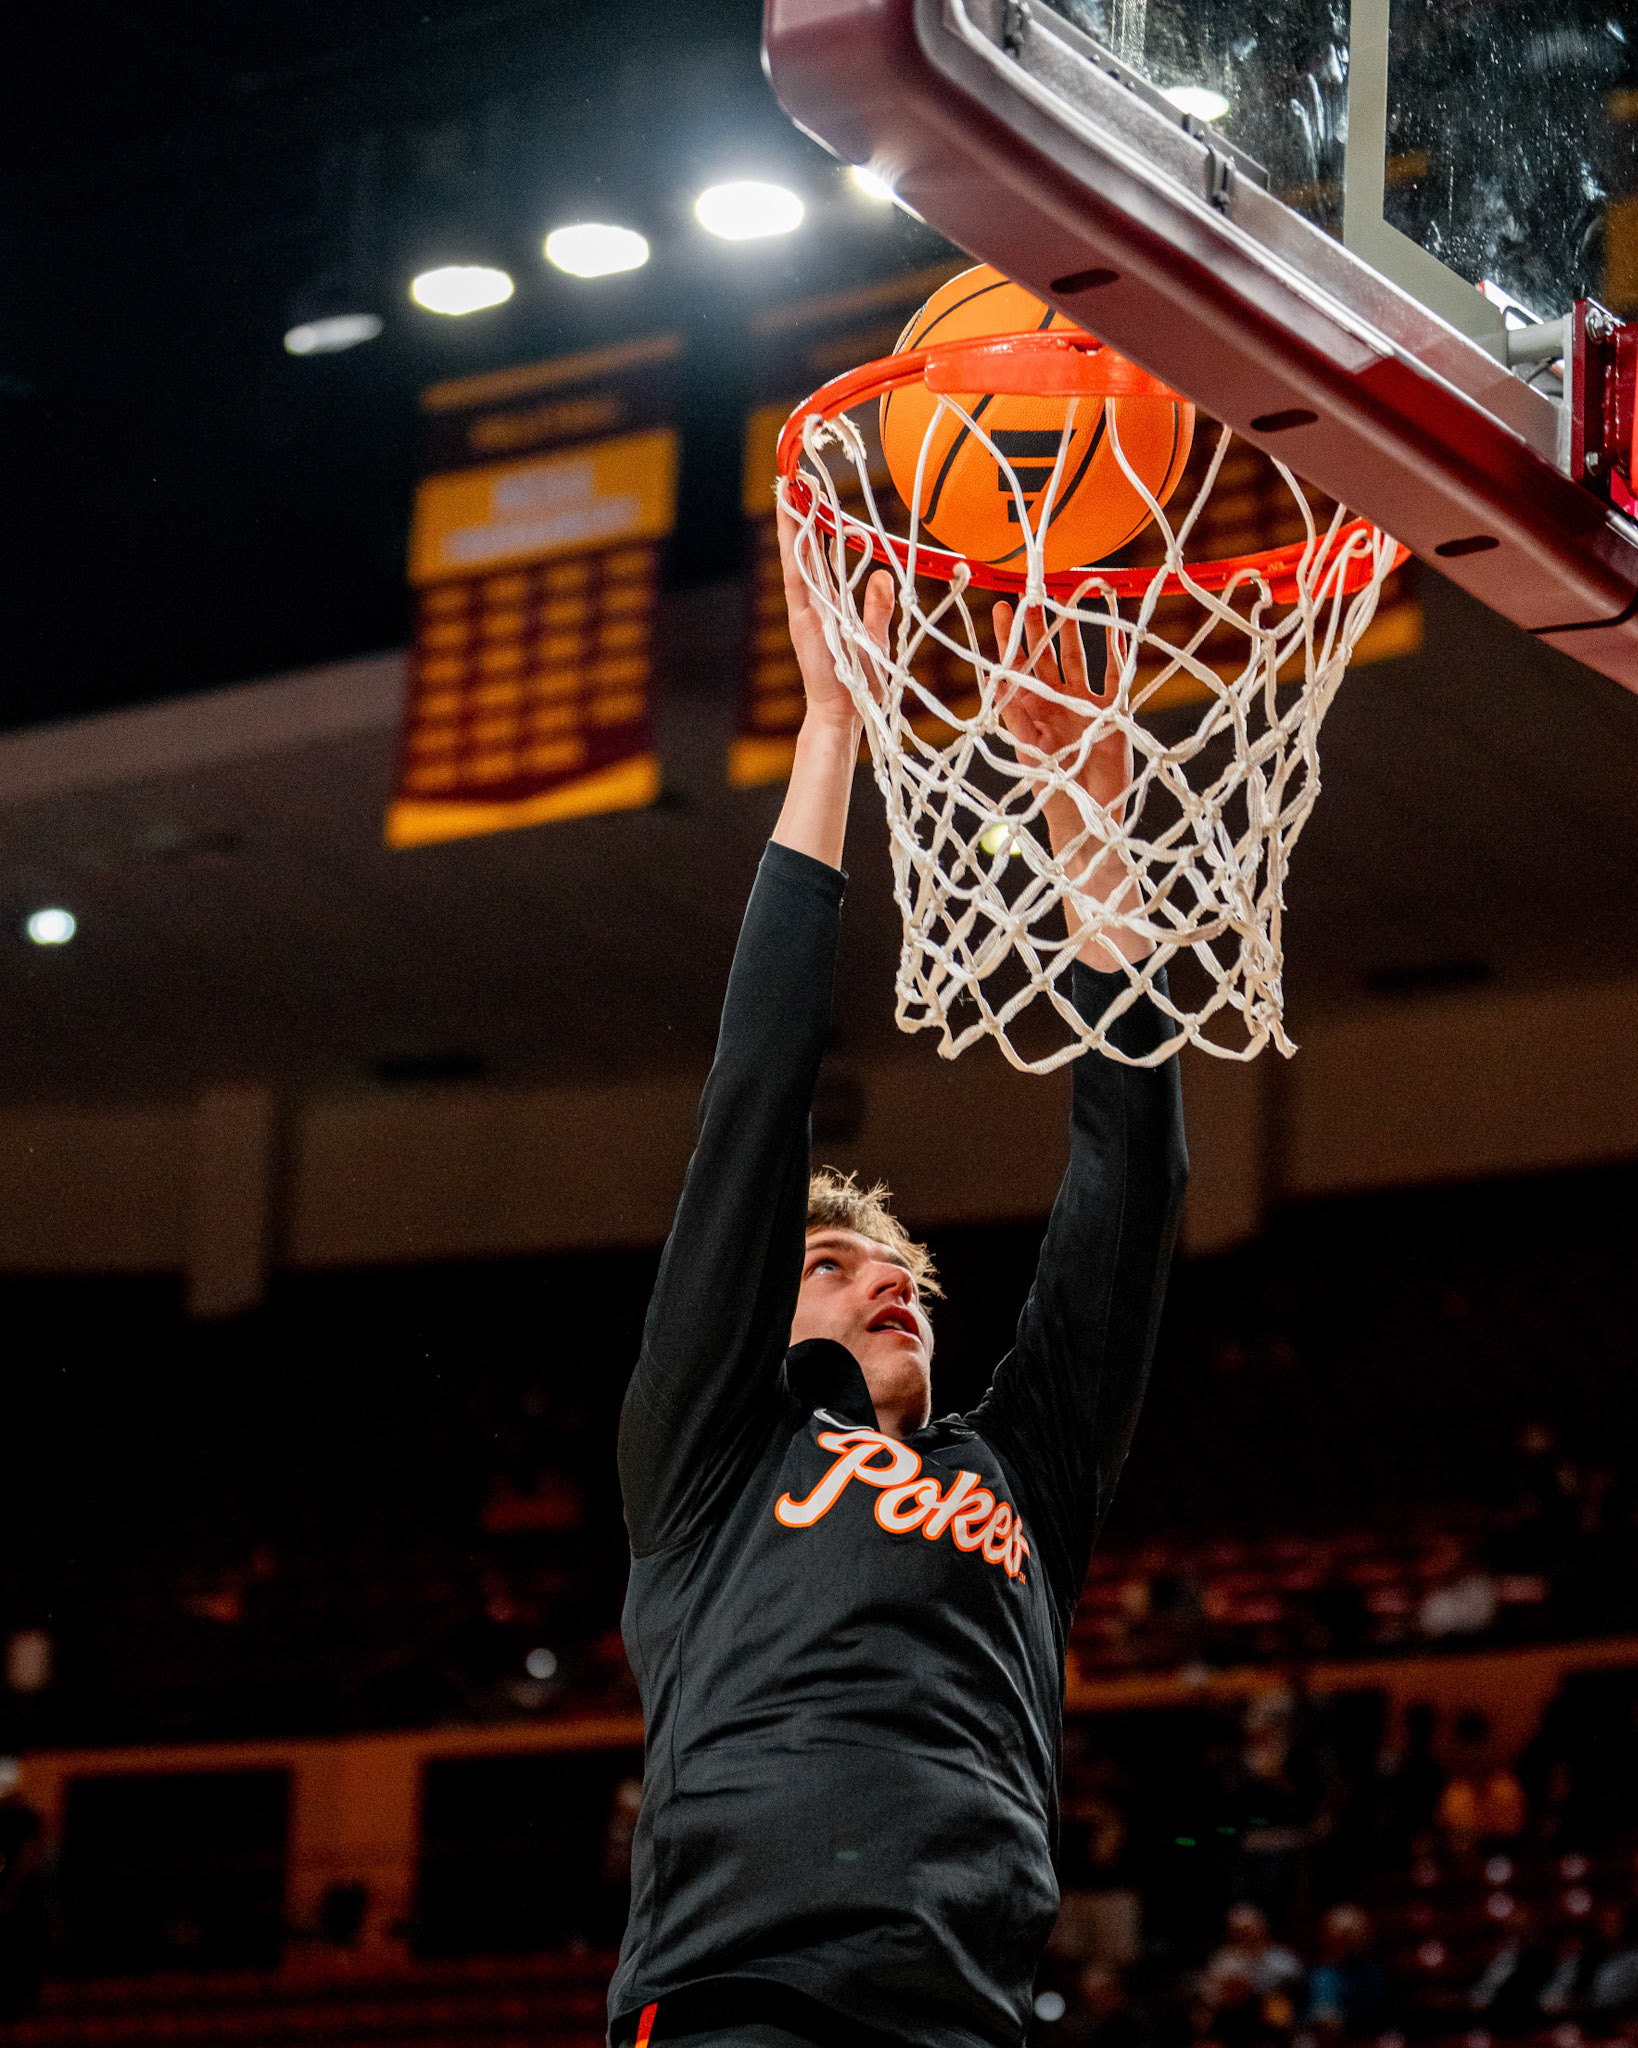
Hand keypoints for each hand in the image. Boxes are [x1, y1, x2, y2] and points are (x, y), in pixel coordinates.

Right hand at [778, 499, 891, 733]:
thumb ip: (877, 605)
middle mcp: (813, 601)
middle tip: (796, 480)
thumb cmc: (860, 679)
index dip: (816, 527)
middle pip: (803, 549)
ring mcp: (805, 608)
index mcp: (829, 603)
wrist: (845, 711)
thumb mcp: (876, 635)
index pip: (821, 556)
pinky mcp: (804, 616)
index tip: (814, 498)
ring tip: (788, 488)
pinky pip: (797, 574)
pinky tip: (790, 523)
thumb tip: (882, 575)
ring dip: (792, 522)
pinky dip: (793, 546)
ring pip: (797, 555)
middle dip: (798, 514)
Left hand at [990, 601, 1149, 966]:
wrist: (1090, 821)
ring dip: (1074, 630)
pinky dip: (1116, 653)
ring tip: (1074, 595)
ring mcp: (1082, 707)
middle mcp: (1053, 704)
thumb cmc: (1054, 797)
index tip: (1001, 609)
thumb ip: (1022, 733)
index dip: (1009, 640)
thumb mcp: (1032, 763)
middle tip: (1032, 590)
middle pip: (1044, 655)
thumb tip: (1006, 704)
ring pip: (1076, 658)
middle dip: (1038, 624)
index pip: (1015, 669)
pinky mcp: (1111, 715)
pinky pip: (1114, 677)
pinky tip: (1117, 627)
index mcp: (1028, 713)